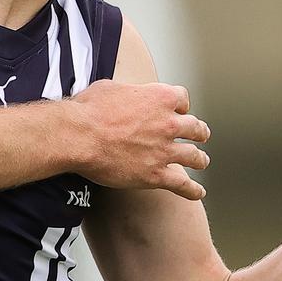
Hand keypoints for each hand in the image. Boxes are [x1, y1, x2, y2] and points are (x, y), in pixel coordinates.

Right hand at [70, 80, 210, 200]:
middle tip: (199, 134)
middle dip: (198, 131)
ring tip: (202, 161)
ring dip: (200, 159)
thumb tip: (123, 96)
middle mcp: (168, 123)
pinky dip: (193, 190)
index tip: (177, 109)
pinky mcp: (156, 175)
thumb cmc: (88, 110)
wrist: (79, 136)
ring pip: (194, 156)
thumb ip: (126, 93)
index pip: (182, 97)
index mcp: (159, 98)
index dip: (180, 104)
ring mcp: (164, 151)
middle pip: (195, 127)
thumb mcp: (109, 88)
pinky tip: (198, 192)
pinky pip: (183, 184)